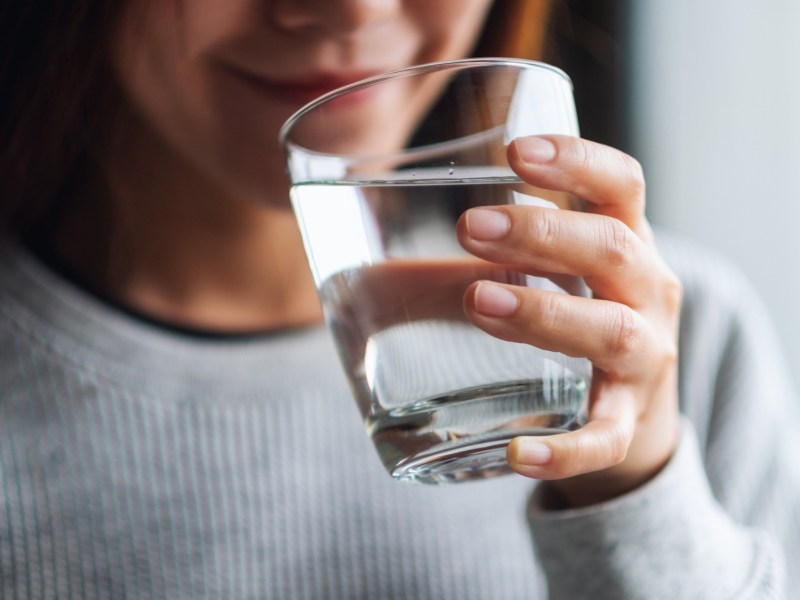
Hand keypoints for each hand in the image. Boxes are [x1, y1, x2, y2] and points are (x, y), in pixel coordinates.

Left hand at [456, 135, 682, 507]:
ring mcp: (644, 359)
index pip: (621, 185)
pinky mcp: (628, 424)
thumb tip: (363, 253)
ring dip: (547, 314)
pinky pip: (606, 439)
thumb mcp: (549, 277)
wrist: (632, 417)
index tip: (516, 152)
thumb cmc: (575, 324)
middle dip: (544, 234)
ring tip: (479, 302)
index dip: (577, 161)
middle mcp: (647, 293)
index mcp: (626, 243)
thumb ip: (477, 259)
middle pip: (614, 249)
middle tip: (471, 227)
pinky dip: (566, 449)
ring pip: (612, 332)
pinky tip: (519, 454)